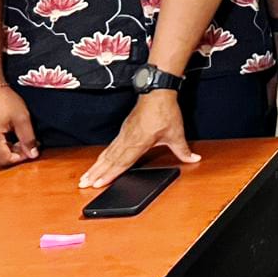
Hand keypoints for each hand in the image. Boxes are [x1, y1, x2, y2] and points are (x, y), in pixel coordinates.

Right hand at [0, 84, 38, 165]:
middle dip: (15, 152)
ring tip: (15, 135)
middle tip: (26, 140)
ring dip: (5, 148)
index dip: (21, 157)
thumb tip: (33, 155)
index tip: (31, 148)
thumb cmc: (3, 100)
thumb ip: (28, 138)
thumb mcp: (22, 118)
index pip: (6, 160)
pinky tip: (5, 133)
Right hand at [79, 91, 199, 188]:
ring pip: (107, 154)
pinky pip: (110, 146)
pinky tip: (99, 161)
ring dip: (96, 166)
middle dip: (96, 173)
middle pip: (109, 160)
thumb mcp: (177, 133)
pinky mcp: (124, 130)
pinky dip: (103, 156)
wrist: (157, 93)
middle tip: (83, 184)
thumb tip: (194, 159)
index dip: (110, 174)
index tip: (98, 184)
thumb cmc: (165, 112)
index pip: (122, 163)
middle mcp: (127, 140)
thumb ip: (183, 150)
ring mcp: (124, 134)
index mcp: (139, 143)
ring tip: (85, 177)